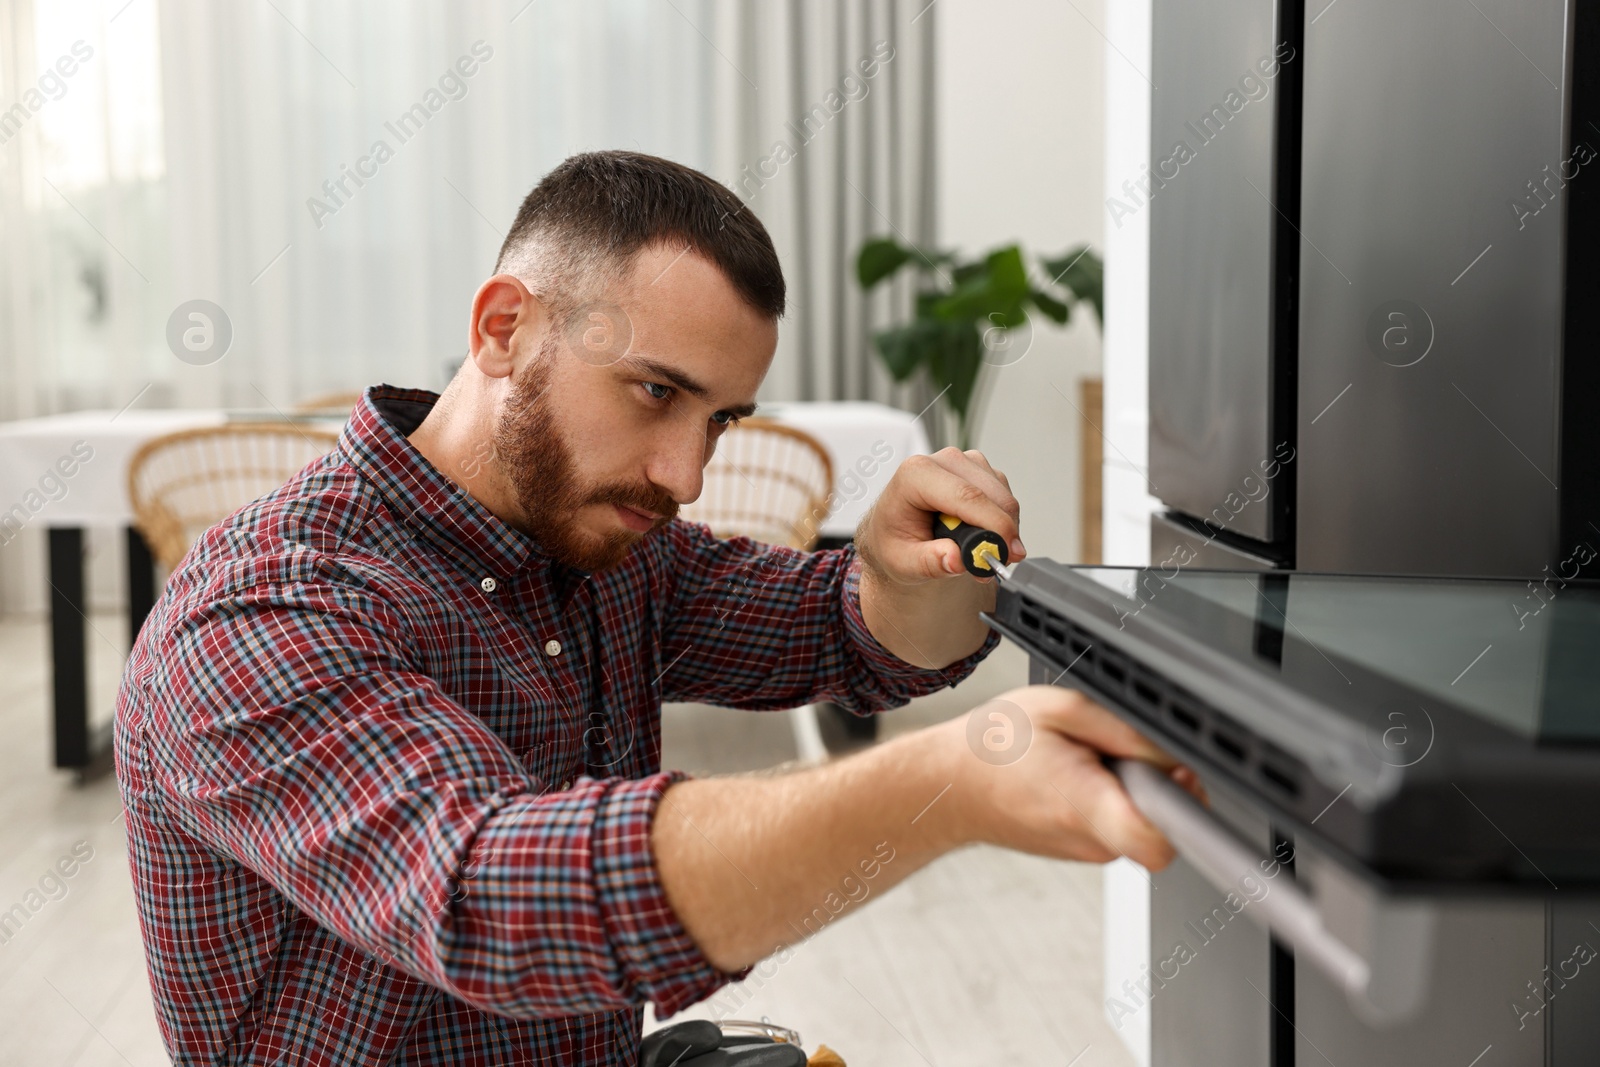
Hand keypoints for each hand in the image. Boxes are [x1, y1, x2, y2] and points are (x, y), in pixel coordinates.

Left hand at [856, 446, 1023, 584]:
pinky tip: (983, 538)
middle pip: (991, 494)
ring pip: (1003, 496)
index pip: (966, 495)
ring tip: (981, 554)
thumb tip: (955, 559)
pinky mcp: (980, 470)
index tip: (1007, 552)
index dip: (993, 524)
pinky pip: (1005, 497)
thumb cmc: (894, 541)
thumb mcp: (902, 562)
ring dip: (1003, 529)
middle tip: (997, 564)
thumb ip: (928, 562)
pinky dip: (1002, 522)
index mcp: (915, 475)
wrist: (895, 533)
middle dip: (1002, 531)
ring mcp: (964, 462)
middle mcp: (942, 461)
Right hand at [930, 685, 1203, 869]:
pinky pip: (1116, 824)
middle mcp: (1089, 839)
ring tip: (1084, 760)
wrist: (948, 784)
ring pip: (1139, 822)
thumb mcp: (1062, 707)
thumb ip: (1127, 733)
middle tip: (1118, 753)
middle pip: (1161, 826)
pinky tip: (1074, 776)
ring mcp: (1085, 851)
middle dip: (1155, 785)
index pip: (1161, 843)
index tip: (1176, 775)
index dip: (1184, 808)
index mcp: (1084, 802)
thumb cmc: (994, 745)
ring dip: (1128, 790)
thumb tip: (1173, 758)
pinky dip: (1108, 799)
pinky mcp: (1080, 850)